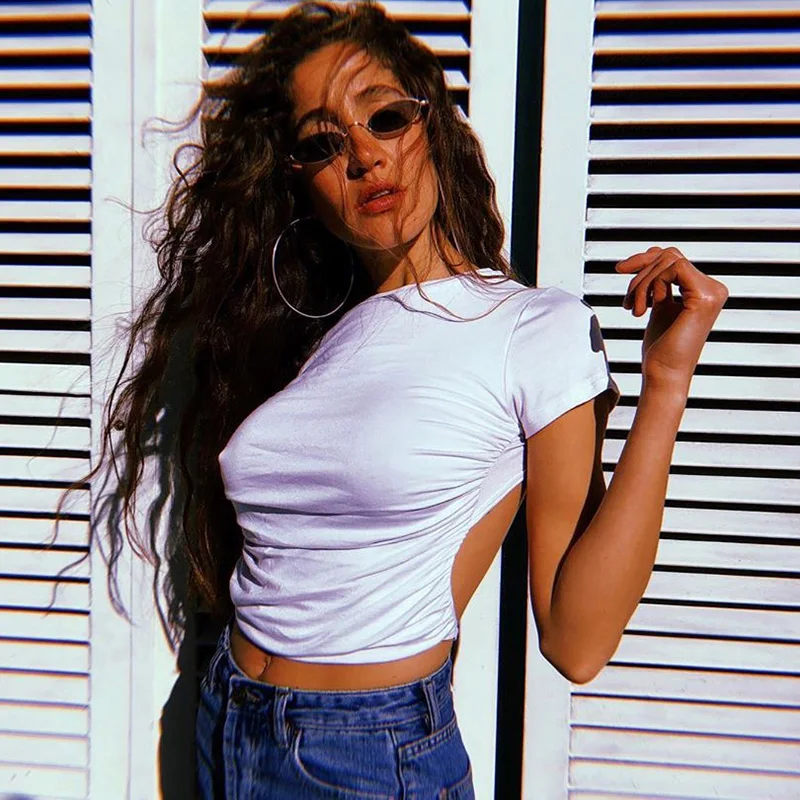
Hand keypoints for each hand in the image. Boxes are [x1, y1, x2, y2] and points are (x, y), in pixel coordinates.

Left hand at [615, 246, 728, 391]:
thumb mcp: (659, 305)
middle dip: (640, 270)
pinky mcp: (704, 297)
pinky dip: (652, 285)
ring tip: (634, 308)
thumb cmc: (659, 347)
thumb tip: (650, 254)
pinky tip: (644, 309)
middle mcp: (714, 288)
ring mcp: (712, 292)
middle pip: (670, 255)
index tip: (621, 269)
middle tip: (626, 298)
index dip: (644, 260)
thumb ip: (660, 282)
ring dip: (642, 283)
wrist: (663, 374)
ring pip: (668, 260)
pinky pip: (672, 269)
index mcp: (704, 290)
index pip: (673, 258)